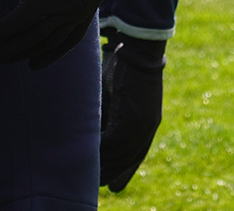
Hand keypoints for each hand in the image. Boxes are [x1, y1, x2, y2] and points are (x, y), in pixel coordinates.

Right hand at [0, 0, 107, 68]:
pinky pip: (19, 21)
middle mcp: (80, 9)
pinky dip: (4, 29)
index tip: (36, 62)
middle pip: (50, 41)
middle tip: (7, 59)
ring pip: (33, 36)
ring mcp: (63, 5)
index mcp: (91, 2)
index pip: (72, 38)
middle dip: (27, 53)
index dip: (53, 53)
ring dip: (12, 48)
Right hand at [100, 35, 165, 191]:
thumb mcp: (116, 95)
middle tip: (96, 185)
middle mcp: (146, 128)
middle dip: (112, 173)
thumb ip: (107, 113)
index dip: (125, 171)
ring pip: (119, 155)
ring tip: (86, 174)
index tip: (114, 186)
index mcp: (146, 123)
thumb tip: (91, 129)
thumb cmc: (124, 66)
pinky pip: (113, 143)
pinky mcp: (131, 117)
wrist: (138, 48)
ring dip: (103, 165)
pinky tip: (88, 154)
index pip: (135, 155)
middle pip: (127, 160)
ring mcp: (141, 124)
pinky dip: (100, 151)